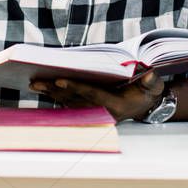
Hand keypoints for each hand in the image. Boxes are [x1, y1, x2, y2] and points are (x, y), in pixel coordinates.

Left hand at [30, 71, 165, 121]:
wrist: (143, 105)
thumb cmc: (146, 92)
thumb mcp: (153, 87)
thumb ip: (152, 82)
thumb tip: (150, 75)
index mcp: (115, 105)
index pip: (92, 95)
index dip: (76, 88)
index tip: (60, 80)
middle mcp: (101, 111)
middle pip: (74, 100)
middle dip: (55, 91)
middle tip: (37, 82)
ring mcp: (93, 112)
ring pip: (68, 103)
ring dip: (50, 94)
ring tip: (34, 84)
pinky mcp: (87, 110)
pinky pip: (68, 103)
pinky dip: (54, 97)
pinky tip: (42, 89)